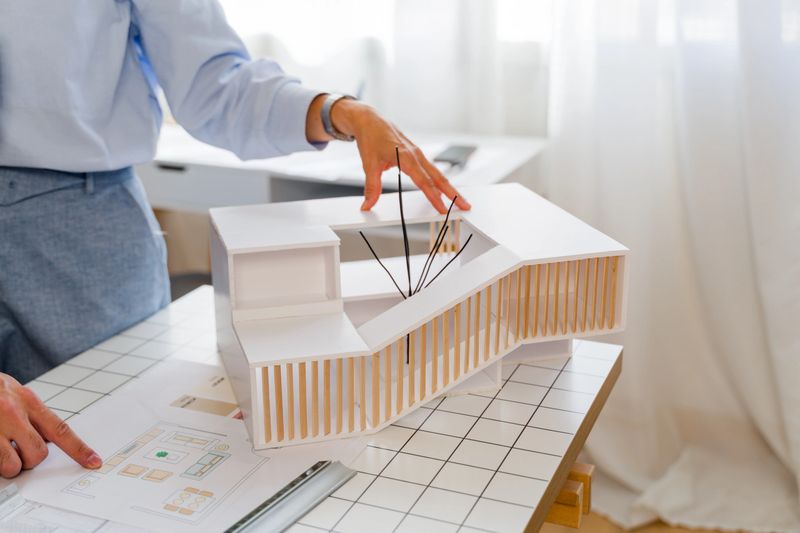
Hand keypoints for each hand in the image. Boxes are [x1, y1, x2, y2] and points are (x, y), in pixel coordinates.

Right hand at [0, 373, 100, 476]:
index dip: (79, 448)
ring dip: (9, 466)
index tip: (93, 461)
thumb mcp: (12, 392)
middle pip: (39, 453)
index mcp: (27, 400)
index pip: (60, 428)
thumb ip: (29, 412)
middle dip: (31, 460)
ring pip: (14, 465)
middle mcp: (12, 412)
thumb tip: (44, 437)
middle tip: (17, 451)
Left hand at [306, 95, 470, 213]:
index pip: (424, 181)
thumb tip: (367, 205)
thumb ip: (371, 187)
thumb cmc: (371, 138)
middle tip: (466, 206)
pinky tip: (444, 190)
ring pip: (438, 174)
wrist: (370, 120)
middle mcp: (416, 155)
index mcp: (406, 157)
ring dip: (450, 188)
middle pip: (439, 178)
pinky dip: (441, 181)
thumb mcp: (368, 164)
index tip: (443, 209)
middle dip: (453, 194)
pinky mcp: (417, 155)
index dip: (434, 197)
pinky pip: (432, 170)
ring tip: (461, 201)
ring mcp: (418, 154)